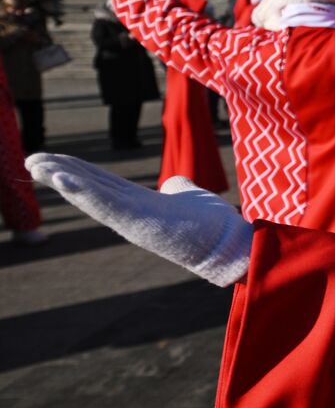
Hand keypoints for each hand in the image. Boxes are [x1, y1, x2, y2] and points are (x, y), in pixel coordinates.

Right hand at [25, 154, 251, 286]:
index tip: (50, 160)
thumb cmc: (213, 226)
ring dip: (63, 180)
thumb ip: (177, 189)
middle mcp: (130, 215)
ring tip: (37, 166)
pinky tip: (64, 179)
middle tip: (30, 160)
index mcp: (139, 206)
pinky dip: (86, 192)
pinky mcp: (142, 223)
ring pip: (92, 196)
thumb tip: (173, 182)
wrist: (232, 247)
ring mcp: (134, 220)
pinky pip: (108, 204)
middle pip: (89, 188)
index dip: (76, 171)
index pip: (102, 184)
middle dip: (59, 173)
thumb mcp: (189, 199)